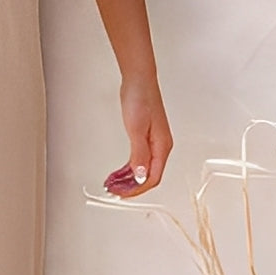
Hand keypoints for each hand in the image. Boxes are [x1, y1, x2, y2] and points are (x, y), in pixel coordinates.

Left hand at [104, 75, 172, 197]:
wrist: (139, 81)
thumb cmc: (140, 99)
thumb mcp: (137, 129)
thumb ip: (139, 154)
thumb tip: (141, 174)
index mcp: (162, 146)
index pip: (152, 178)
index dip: (137, 189)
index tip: (122, 194)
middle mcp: (161, 147)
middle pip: (148, 176)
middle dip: (131, 186)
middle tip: (114, 190)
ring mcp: (154, 142)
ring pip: (143, 169)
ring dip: (129, 178)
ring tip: (113, 183)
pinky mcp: (147, 137)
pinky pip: (140, 159)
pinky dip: (129, 168)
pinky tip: (119, 172)